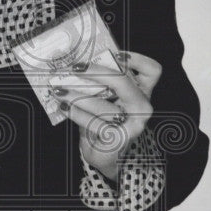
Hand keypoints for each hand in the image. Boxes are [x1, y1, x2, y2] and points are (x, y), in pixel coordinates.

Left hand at [49, 51, 161, 179]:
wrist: (107, 156)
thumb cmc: (105, 122)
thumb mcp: (106, 100)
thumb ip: (100, 84)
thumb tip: (76, 66)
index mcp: (142, 92)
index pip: (152, 71)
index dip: (137, 59)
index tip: (115, 54)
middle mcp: (142, 107)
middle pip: (124, 82)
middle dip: (97, 72)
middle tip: (75, 68)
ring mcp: (133, 124)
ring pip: (103, 105)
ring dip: (77, 96)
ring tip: (59, 90)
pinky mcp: (119, 138)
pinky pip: (93, 122)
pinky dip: (76, 113)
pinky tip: (63, 107)